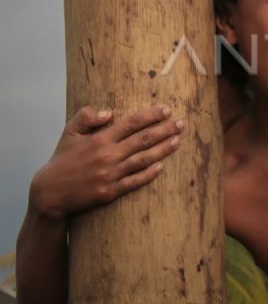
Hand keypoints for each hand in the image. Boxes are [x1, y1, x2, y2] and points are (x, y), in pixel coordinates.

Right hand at [29, 105, 183, 221]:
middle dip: (165, 130)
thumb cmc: (62, 160)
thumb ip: (86, 117)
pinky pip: (135, 182)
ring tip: (178, 140)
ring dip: (164, 149)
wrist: (49, 193)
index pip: (132, 123)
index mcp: (100, 139)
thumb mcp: (69, 133)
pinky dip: (149, 174)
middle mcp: (108, 156)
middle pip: (144, 139)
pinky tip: (161, 166)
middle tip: (181, 123)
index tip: (167, 110)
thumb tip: (108, 112)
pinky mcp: (110, 192)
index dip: (151, 115)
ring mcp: (110, 175)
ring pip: (144, 159)